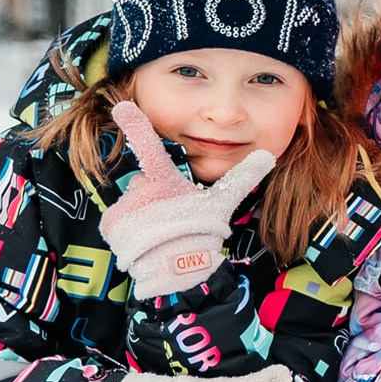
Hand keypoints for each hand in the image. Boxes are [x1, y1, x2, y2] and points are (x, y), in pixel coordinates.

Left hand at [99, 102, 275, 295]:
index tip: (121, 106)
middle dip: (152, 202)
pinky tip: (144, 246)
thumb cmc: (203, 233)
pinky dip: (126, 236)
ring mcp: (126, 207)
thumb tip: (268, 154)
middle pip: (142, 187)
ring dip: (140, 221)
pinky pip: (115, 225)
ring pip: (129, 207)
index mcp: (166, 180)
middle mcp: (143, 189)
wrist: (184, 275)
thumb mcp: (222, 203)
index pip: (150, 147)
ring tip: (159, 237)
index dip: (136, 125)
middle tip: (172, 222)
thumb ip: (241, 177)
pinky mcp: (113, 225)